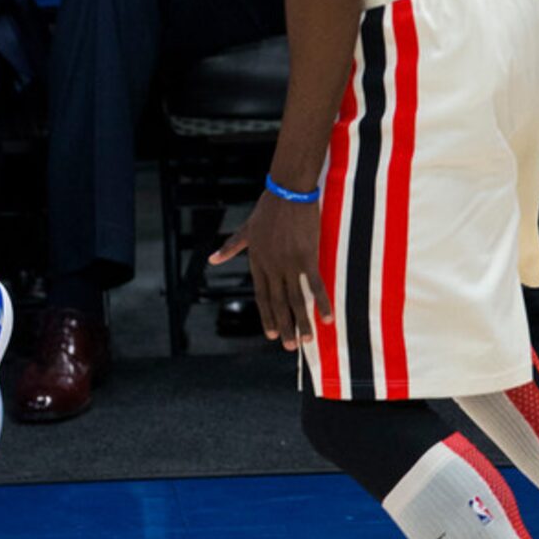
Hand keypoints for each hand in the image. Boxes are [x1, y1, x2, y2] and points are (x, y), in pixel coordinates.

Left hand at [210, 190, 332, 351]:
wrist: (288, 190)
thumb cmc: (268, 208)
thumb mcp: (246, 229)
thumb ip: (231, 247)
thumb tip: (211, 260)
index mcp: (256, 260)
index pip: (261, 295)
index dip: (266, 316)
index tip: (272, 335)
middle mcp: (270, 265)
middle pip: (277, 303)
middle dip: (284, 327)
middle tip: (291, 348)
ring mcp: (288, 262)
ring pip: (295, 299)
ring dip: (302, 322)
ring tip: (307, 341)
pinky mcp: (306, 255)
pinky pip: (315, 285)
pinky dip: (321, 303)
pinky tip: (327, 318)